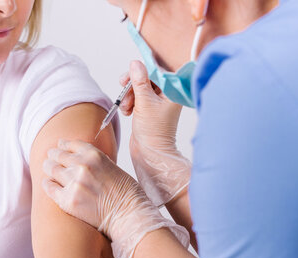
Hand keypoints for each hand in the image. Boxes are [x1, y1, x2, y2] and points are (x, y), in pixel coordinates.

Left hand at [42, 140, 189, 257]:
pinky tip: (49, 183)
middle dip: (53, 156)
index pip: (71, 144)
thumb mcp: (112, 166)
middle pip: (58, 155)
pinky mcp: (68, 200)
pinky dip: (48, 184)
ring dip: (48, 168)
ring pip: (51, 169)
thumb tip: (79, 158)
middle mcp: (82, 166)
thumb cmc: (126, 193)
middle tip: (50, 159)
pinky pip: (50, 187)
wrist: (129, 215)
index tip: (59, 146)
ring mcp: (74, 183)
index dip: (63, 145)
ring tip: (48, 169)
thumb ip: (95, 161)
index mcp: (94, 154)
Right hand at [121, 61, 191, 206]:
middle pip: (147, 77)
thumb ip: (139, 81)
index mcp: (173, 91)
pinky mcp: (149, 108)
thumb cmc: (153, 131)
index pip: (157, 70)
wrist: (150, 154)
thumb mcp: (144, 102)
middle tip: (124, 88)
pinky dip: (129, 101)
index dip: (142, 71)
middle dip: (133, 83)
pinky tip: (127, 111)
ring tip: (126, 107)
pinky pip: (136, 96)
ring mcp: (158, 102)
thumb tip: (135, 63)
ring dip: (129, 94)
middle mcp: (168, 94)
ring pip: (139, 87)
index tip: (130, 75)